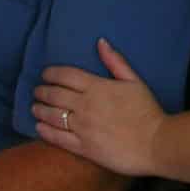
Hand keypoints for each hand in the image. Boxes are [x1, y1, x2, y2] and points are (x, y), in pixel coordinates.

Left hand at [32, 38, 166, 177]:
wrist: (155, 143)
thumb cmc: (146, 110)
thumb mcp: (134, 80)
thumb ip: (115, 61)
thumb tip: (100, 42)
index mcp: (97, 87)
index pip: (66, 76)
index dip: (51, 74)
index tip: (45, 74)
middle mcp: (86, 105)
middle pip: (55, 95)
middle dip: (42, 91)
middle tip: (37, 91)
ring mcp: (83, 128)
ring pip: (53, 116)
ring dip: (40, 110)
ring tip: (34, 107)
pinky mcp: (83, 148)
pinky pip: (58, 138)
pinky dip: (45, 131)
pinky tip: (39, 127)